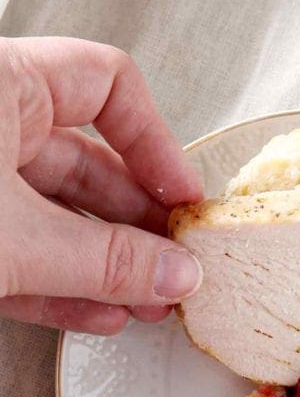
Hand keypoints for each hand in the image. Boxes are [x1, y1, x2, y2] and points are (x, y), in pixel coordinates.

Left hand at [0, 36, 203, 333]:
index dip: (156, 143)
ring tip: (147, 301)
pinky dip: (58, 283)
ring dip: (105, 265)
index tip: (185, 197)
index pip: (106, 84)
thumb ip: (103, 259)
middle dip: (137, 223)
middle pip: (87, 162)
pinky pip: (19, 250)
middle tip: (175, 263)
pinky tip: (97, 312)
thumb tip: (175, 272)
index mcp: (3, 85)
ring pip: (53, 215)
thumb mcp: (15, 239)